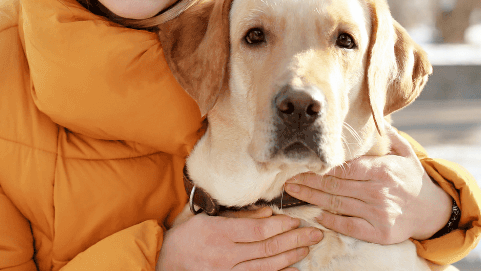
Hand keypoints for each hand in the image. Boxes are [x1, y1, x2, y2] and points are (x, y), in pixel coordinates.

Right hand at [157, 206, 322, 270]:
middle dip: (294, 240)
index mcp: (218, 233)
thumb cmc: (185, 238)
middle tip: (315, 234)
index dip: (281, 226)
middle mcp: (224, 255)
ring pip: (266, 266)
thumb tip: (268, 214)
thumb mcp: (206, 218)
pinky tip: (292, 269)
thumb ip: (237, 217)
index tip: (297, 220)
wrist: (165, 265)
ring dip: (290, 257)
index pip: (258, 231)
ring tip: (307, 248)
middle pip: (267, 249)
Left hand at [283, 127, 452, 244]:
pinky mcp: (379, 233)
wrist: (432, 211)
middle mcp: (380, 192)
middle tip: (287, 179)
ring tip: (293, 193)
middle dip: (309, 182)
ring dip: (312, 199)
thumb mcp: (404, 152)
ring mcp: (379, 214)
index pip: (346, 169)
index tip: (302, 163)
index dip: (322, 167)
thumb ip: (387, 134)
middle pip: (336, 186)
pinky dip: (329, 221)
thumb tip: (372, 112)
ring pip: (337, 205)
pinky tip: (314, 213)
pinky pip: (348, 226)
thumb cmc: (411, 177)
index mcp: (383, 170)